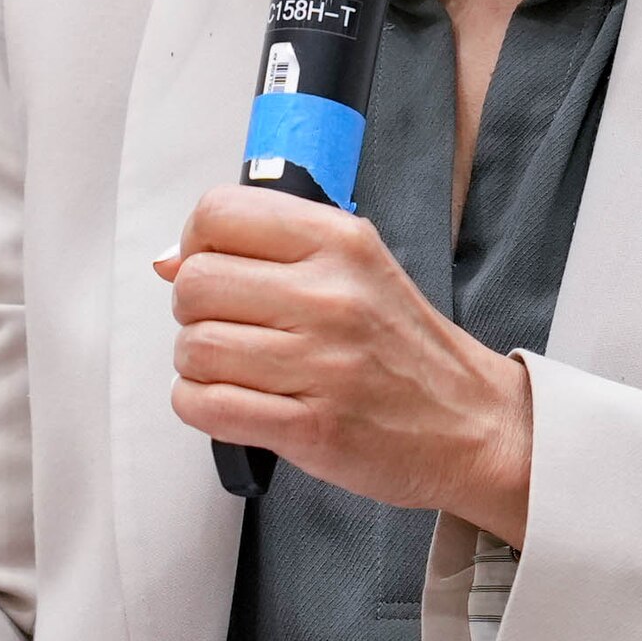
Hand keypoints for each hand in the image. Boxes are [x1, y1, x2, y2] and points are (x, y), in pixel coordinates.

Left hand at [157, 183, 534, 536]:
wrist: (471, 425)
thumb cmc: (406, 350)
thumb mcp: (354, 271)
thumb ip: (268, 254)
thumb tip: (170, 261)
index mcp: (341, 242)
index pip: (219, 214)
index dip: (196, 243)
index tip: (213, 267)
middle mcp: (331, 295)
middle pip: (195, 285)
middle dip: (194, 312)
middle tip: (228, 327)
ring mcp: (322, 363)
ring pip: (193, 349)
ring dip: (200, 366)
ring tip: (240, 370)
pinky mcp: (311, 427)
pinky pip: (206, 407)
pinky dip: (202, 407)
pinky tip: (236, 402)